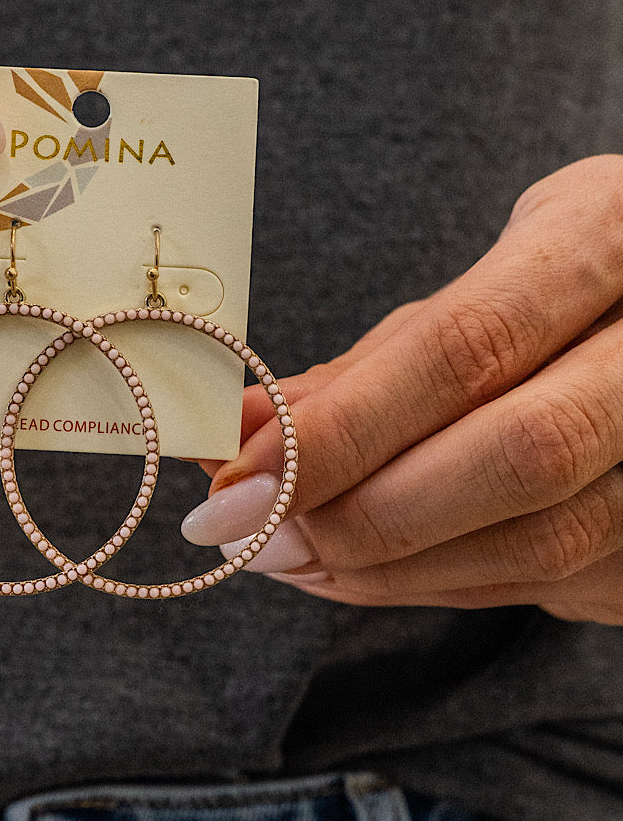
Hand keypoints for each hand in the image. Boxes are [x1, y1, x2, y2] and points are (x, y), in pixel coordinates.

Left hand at [182, 155, 622, 625]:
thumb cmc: (577, 281)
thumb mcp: (485, 278)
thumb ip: (373, 362)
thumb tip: (241, 435)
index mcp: (607, 238)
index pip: (468, 349)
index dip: (342, 431)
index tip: (235, 480)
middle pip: (520, 458)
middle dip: (358, 514)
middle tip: (246, 536)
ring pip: (542, 542)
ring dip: (387, 568)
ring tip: (284, 555)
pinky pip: (549, 580)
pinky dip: (437, 582)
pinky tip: (362, 567)